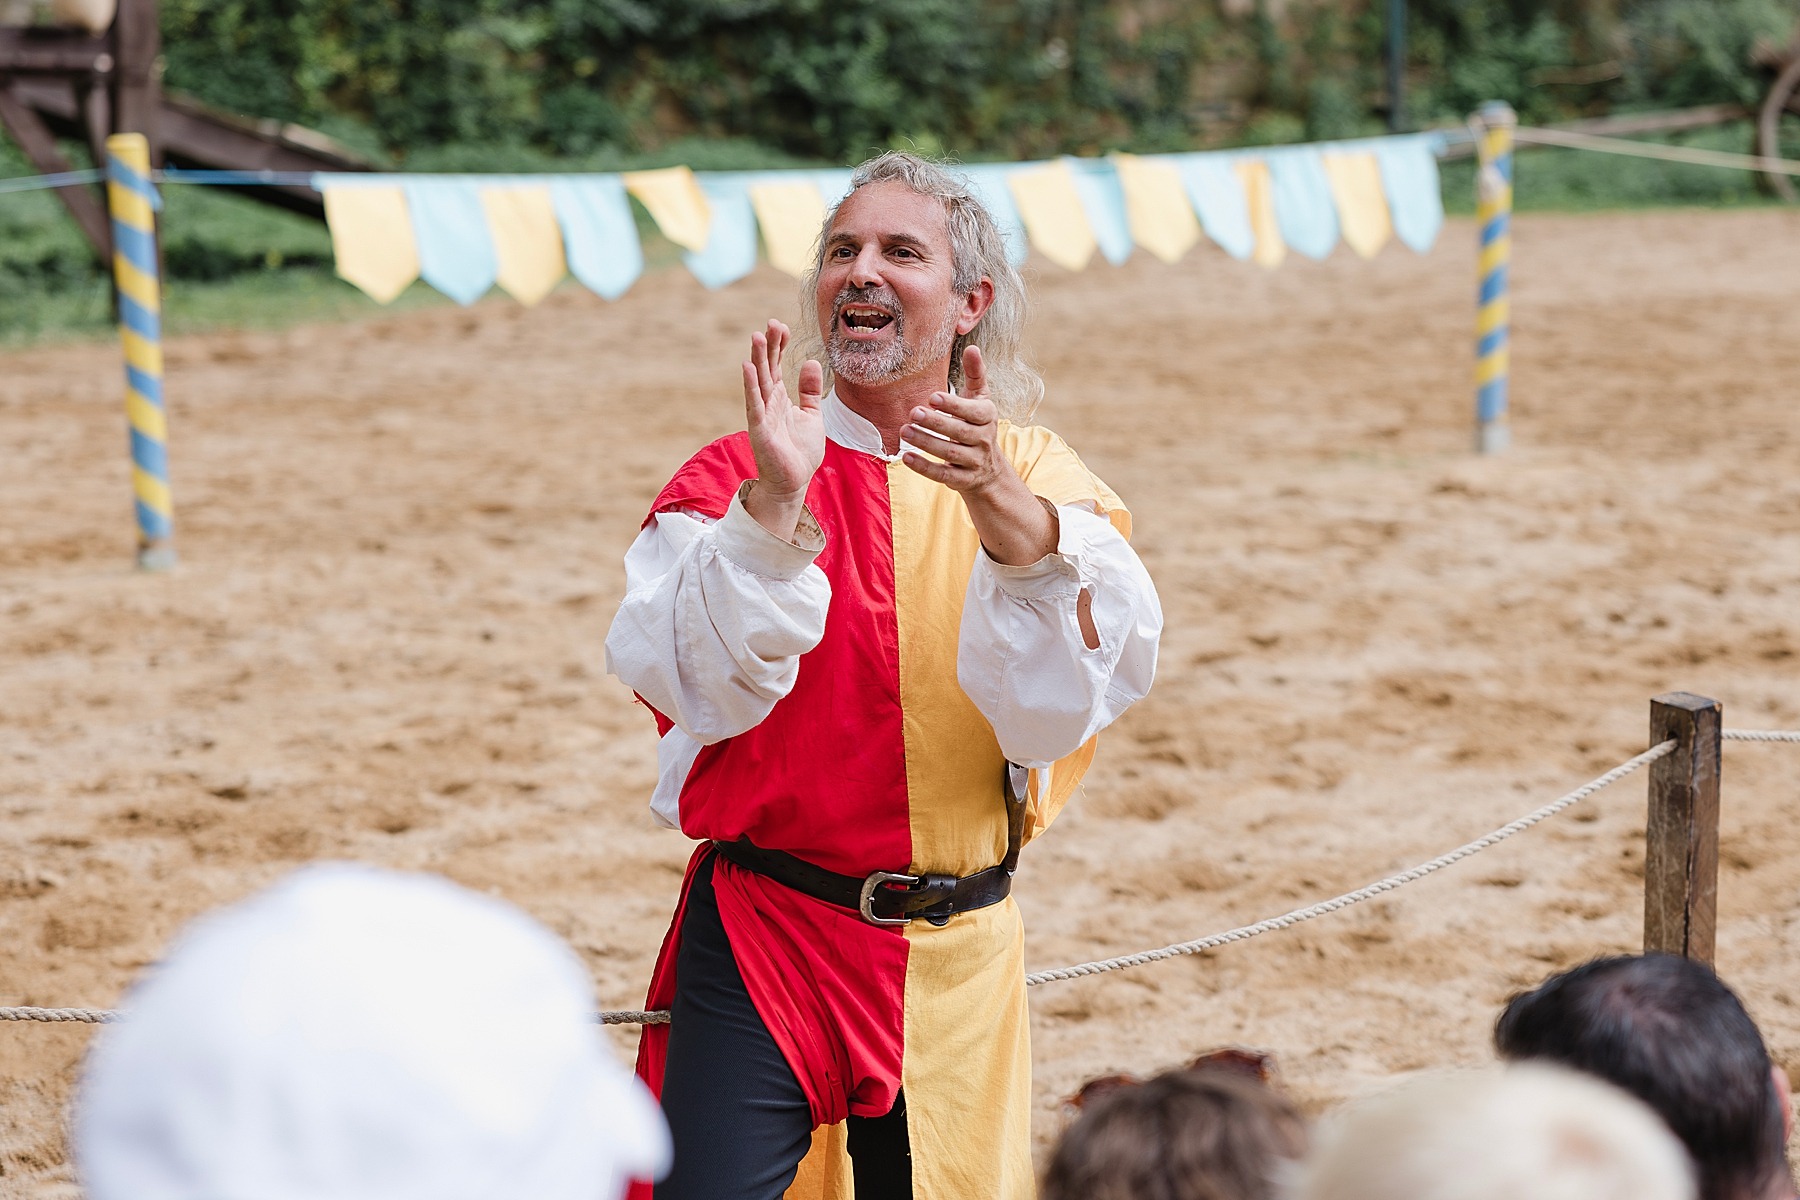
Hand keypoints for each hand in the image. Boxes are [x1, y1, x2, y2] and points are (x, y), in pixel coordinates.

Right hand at [742, 319, 824, 540]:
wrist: (794, 481)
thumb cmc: (800, 451)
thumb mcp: (812, 414)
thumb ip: (810, 390)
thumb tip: (811, 361)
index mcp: (779, 398)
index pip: (776, 365)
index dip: (778, 346)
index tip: (782, 327)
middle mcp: (768, 403)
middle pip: (766, 368)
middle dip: (768, 346)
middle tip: (771, 323)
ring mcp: (762, 415)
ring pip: (758, 382)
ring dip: (757, 359)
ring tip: (757, 336)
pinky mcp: (760, 430)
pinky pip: (754, 405)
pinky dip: (751, 386)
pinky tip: (748, 367)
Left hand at [898, 344, 1008, 493]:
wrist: (989, 470)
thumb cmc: (977, 425)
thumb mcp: (980, 400)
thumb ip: (976, 374)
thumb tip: (973, 347)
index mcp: (987, 417)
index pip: (974, 411)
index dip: (954, 405)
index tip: (933, 397)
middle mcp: (984, 440)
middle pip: (960, 432)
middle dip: (936, 423)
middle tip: (913, 412)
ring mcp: (974, 462)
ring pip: (950, 454)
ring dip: (926, 443)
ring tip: (905, 431)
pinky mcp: (963, 480)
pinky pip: (943, 475)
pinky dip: (925, 468)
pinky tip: (906, 457)